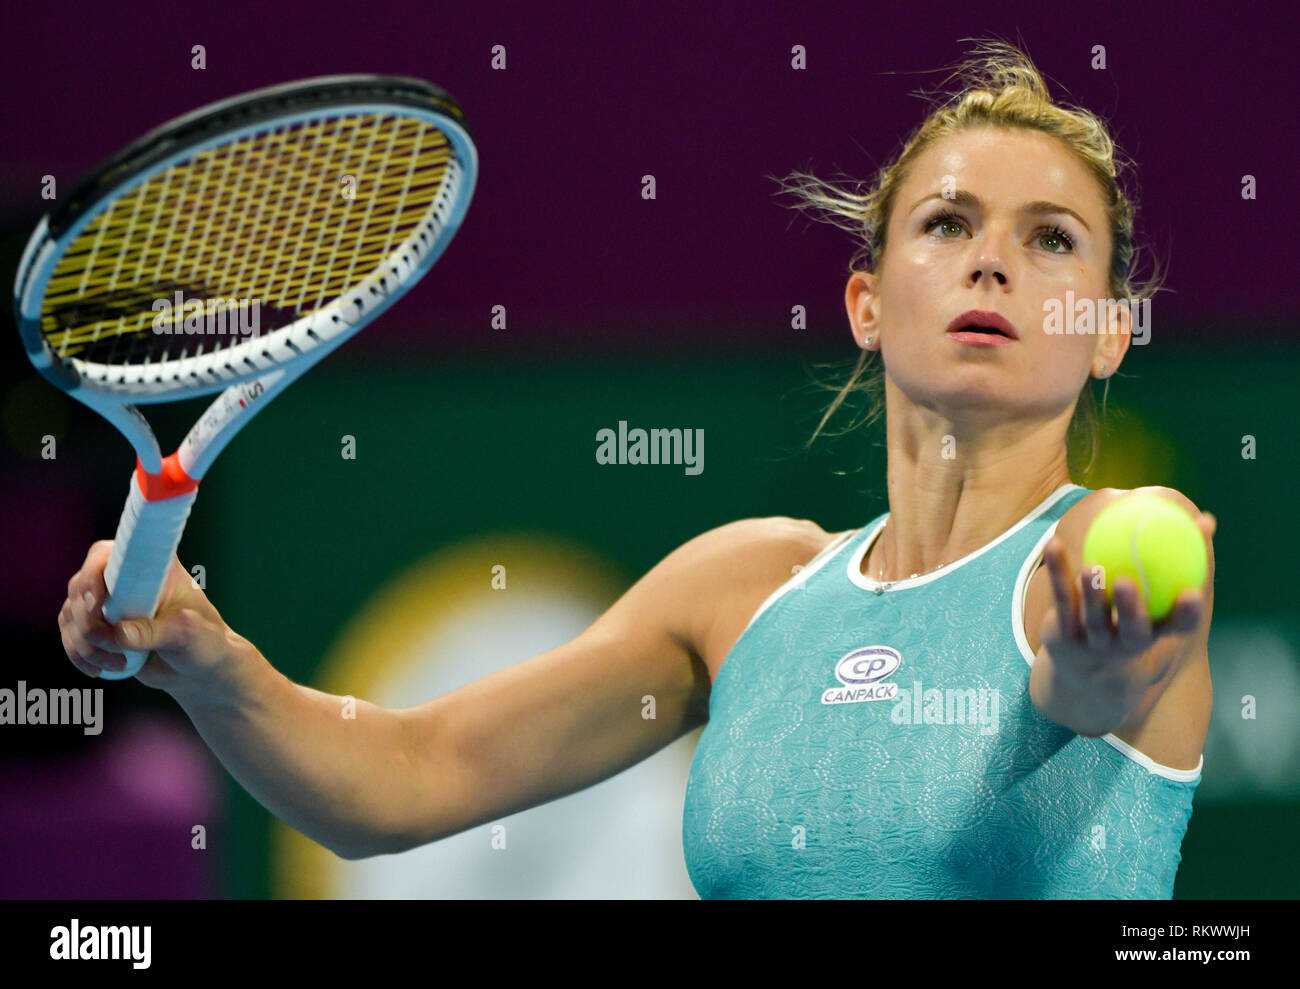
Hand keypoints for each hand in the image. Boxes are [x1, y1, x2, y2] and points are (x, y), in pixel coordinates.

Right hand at [58, 541, 250, 694]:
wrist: (198, 667)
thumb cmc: (202, 641)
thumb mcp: (188, 635)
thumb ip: (157, 632)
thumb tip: (120, 634)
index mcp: (151, 565)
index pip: (107, 554)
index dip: (93, 576)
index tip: (98, 605)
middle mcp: (124, 576)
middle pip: (80, 588)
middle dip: (91, 624)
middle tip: (117, 647)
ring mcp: (106, 600)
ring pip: (71, 614)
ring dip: (87, 645)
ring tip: (120, 663)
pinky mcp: (96, 625)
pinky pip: (69, 634)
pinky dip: (78, 654)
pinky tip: (97, 670)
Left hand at [1039, 511, 1214, 697]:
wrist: (1084, 660)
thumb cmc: (1130, 612)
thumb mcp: (1157, 590)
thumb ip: (1181, 556)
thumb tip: (1206, 520)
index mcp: (1155, 632)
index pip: (1176, 627)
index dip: (1185, 614)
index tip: (1191, 593)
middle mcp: (1126, 642)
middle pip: (1132, 630)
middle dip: (1130, 610)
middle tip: (1126, 582)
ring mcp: (1094, 641)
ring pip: (1093, 618)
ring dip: (1092, 594)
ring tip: (1091, 568)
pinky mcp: (1064, 634)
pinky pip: (1062, 598)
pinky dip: (1058, 571)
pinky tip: (1054, 544)